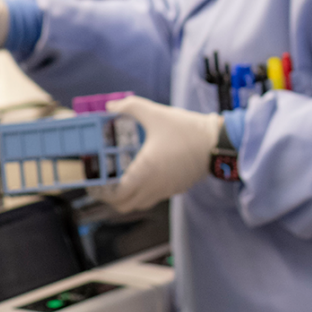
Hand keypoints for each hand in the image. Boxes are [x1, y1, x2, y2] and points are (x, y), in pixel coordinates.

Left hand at [90, 96, 221, 212]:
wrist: (218, 141)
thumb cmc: (186, 129)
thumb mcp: (156, 114)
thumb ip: (130, 107)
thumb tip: (111, 105)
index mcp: (145, 172)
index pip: (116, 195)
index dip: (100, 192)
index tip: (93, 182)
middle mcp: (154, 186)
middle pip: (124, 205)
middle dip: (110, 197)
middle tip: (105, 182)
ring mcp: (166, 190)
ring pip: (138, 204)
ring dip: (127, 196)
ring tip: (122, 179)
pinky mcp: (177, 188)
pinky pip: (153, 197)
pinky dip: (143, 192)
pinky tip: (145, 174)